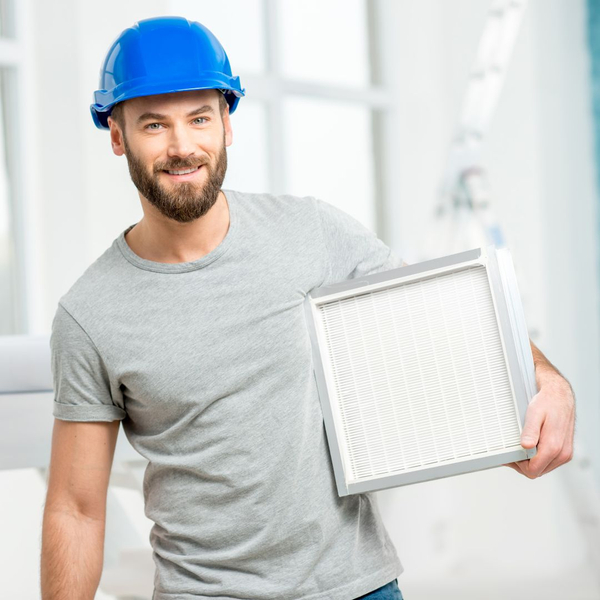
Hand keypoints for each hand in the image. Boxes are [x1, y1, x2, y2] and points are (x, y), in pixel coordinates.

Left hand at [504, 343, 575, 478]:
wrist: (560, 395)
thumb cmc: (547, 402)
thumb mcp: (535, 413)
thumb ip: (530, 431)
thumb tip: (526, 446)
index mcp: (554, 447)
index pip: (532, 470)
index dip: (518, 466)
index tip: (509, 456)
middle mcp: (562, 453)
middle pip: (537, 472)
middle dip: (522, 465)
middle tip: (511, 453)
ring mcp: (564, 453)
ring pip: (543, 468)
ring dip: (530, 462)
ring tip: (519, 449)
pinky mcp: (564, 451)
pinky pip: (549, 462)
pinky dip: (538, 458)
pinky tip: (530, 447)